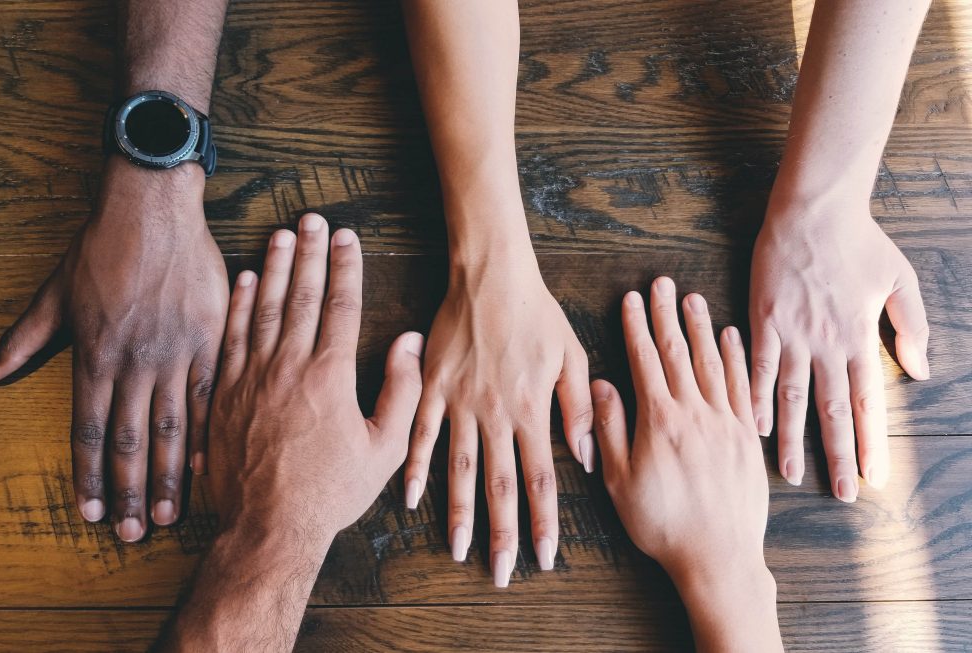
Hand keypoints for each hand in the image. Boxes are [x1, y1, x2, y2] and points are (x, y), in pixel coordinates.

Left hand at [0, 158, 227, 540]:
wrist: (153, 209)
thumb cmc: (101, 247)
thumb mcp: (54, 293)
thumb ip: (23, 338)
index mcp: (94, 355)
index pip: (88, 431)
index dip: (88, 477)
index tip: (90, 513)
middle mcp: (135, 362)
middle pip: (129, 441)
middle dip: (127, 492)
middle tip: (132, 533)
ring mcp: (176, 353)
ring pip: (172, 427)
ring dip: (167, 475)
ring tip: (166, 513)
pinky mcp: (210, 339)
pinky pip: (211, 395)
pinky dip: (208, 433)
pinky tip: (207, 465)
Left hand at [208, 215, 423, 539]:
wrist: (267, 527)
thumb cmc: (330, 492)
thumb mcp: (384, 448)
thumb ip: (402, 390)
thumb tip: (408, 342)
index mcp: (330, 376)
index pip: (340, 305)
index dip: (345, 266)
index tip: (348, 237)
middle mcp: (288, 366)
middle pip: (300, 295)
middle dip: (310, 253)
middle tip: (313, 220)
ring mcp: (251, 377)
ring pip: (264, 308)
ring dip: (274, 267)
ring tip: (282, 234)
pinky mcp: (223, 393)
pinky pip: (231, 336)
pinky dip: (239, 304)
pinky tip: (246, 279)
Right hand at [403, 250, 592, 586]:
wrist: (491, 275)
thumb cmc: (537, 313)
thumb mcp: (571, 356)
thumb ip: (578, 409)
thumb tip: (586, 458)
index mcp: (532, 410)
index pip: (541, 479)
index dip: (543, 522)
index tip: (545, 558)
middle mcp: (495, 414)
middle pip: (500, 485)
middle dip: (502, 534)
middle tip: (501, 573)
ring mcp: (460, 402)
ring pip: (459, 469)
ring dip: (459, 513)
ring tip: (458, 550)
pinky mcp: (433, 387)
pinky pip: (421, 434)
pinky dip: (416, 468)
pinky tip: (410, 499)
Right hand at [591, 278, 780, 651]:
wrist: (718, 557)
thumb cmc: (662, 524)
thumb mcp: (619, 481)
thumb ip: (609, 429)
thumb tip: (600, 385)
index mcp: (659, 420)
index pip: (645, 360)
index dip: (636, 326)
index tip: (632, 299)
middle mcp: (695, 413)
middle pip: (678, 352)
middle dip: (667, 315)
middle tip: (662, 283)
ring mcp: (725, 422)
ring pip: (712, 362)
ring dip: (701, 327)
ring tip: (693, 298)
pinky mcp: (747, 437)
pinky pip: (743, 386)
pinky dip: (737, 358)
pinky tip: (731, 337)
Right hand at [749, 200, 928, 499]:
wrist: (813, 210)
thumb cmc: (859, 241)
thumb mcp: (900, 280)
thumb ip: (911, 327)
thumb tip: (921, 372)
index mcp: (860, 337)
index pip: (867, 401)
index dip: (871, 442)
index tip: (875, 477)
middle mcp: (827, 343)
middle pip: (831, 410)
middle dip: (838, 455)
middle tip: (841, 494)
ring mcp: (792, 334)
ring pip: (793, 397)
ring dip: (792, 439)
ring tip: (789, 474)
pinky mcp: (764, 320)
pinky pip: (758, 367)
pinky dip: (756, 397)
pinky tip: (753, 425)